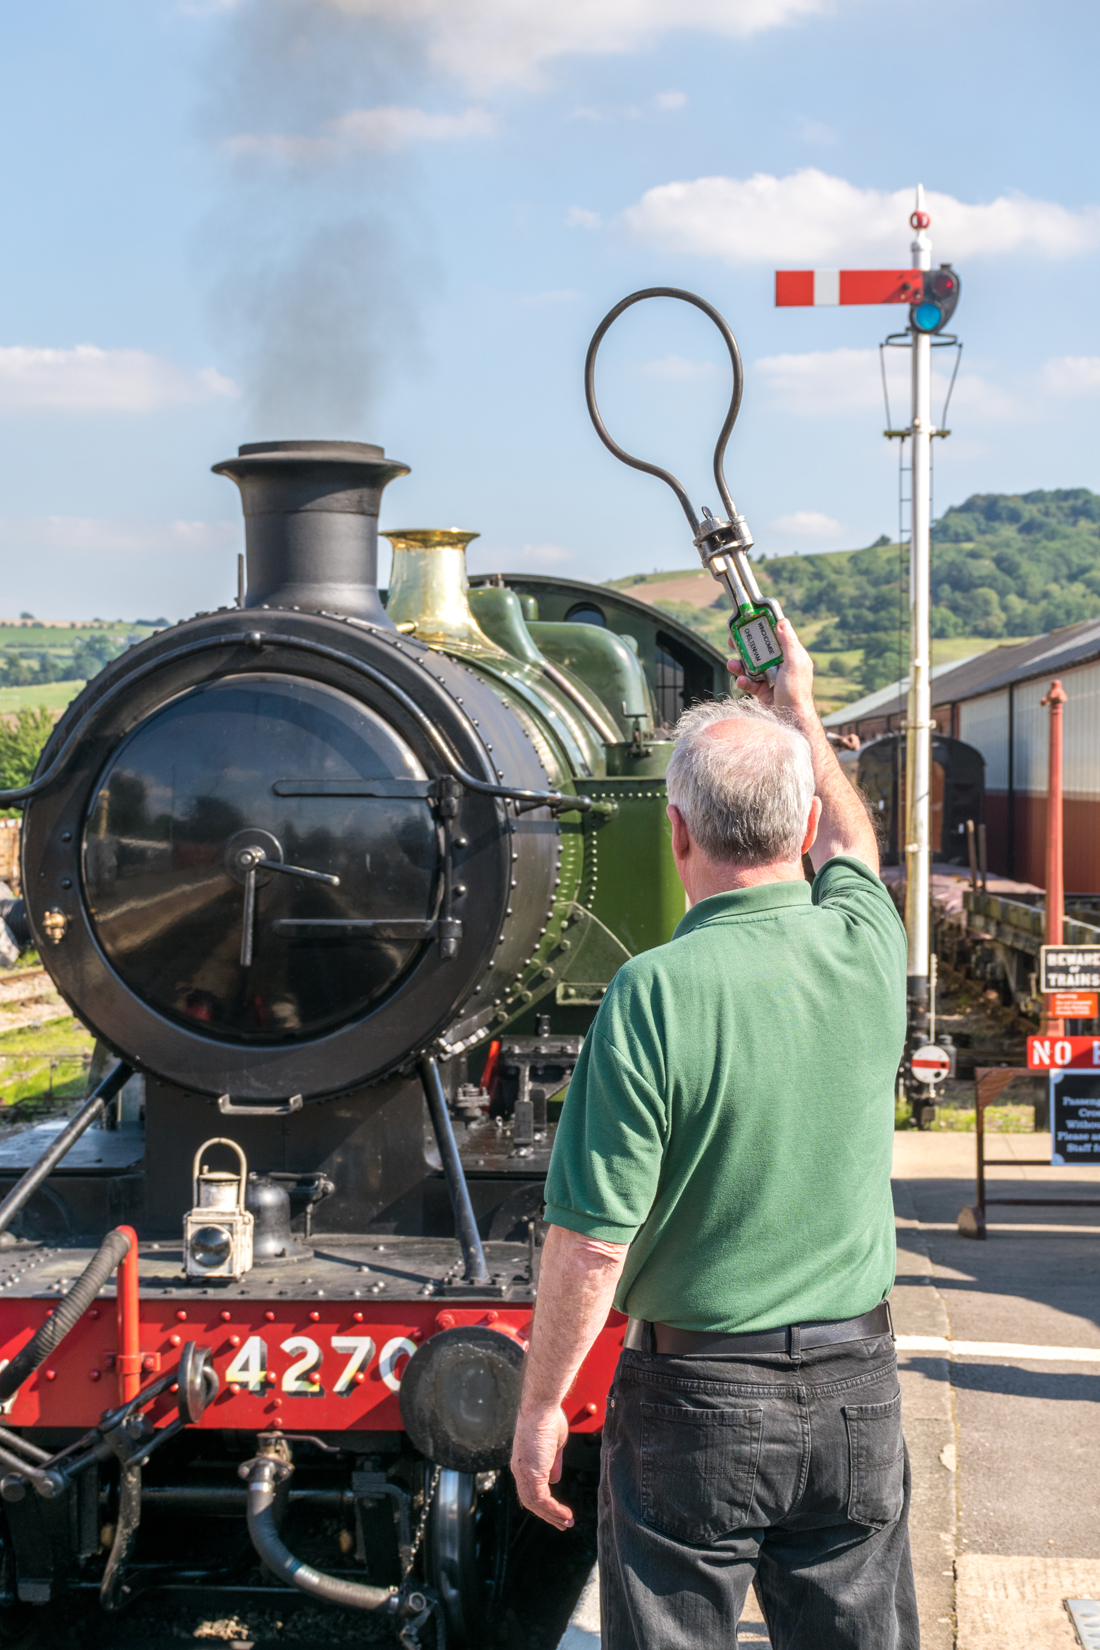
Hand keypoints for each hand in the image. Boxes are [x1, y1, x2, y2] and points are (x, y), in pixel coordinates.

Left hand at [510, 1403, 572, 1528]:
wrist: (541, 1406)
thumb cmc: (547, 1418)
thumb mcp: (552, 1445)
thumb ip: (552, 1463)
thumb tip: (554, 1480)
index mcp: (522, 1463)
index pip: (529, 1491)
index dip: (541, 1504)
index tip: (555, 1512)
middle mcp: (519, 1470)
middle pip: (530, 1502)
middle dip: (547, 1515)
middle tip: (562, 1524)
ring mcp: (524, 1472)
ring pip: (535, 1504)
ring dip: (552, 1516)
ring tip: (567, 1523)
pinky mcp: (532, 1472)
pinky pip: (542, 1499)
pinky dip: (554, 1510)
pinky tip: (565, 1514)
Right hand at [727, 615, 814, 716]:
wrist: (790, 719)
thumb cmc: (797, 692)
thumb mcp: (795, 663)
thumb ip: (789, 642)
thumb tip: (782, 621)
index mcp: (791, 656)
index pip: (777, 637)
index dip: (764, 629)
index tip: (751, 622)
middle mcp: (781, 666)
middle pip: (760, 650)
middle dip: (746, 645)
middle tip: (732, 640)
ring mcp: (770, 678)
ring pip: (751, 666)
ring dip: (739, 664)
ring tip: (732, 663)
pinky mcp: (762, 690)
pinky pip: (749, 682)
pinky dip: (743, 681)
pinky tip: (741, 681)